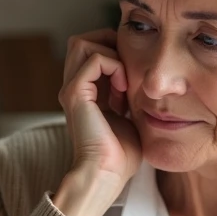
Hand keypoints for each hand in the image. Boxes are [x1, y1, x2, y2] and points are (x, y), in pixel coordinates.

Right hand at [58, 29, 141, 190]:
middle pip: (82, 41)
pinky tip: (122, 86)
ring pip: (82, 43)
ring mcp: (71, 89)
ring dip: (109, 52)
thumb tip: (145, 82)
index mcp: (85, 92)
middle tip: (127, 65)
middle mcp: (74, 87)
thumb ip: (128, 96)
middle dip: (108, 44)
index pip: (91, 51)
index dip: (113, 51)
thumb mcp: (129, 117)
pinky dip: (113, 65)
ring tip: (123, 77)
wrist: (106, 174)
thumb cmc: (121, 154)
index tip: (132, 73)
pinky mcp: (75, 93)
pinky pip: (94, 59)